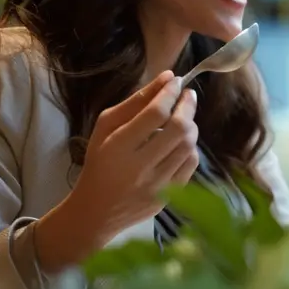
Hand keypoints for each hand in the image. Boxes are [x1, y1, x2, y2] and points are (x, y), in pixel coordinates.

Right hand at [35, 71, 198, 269]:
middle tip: (187, 95)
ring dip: (191, 125)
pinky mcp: (170, 196)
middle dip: (188, 106)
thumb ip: (135, 102)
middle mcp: (139, 167)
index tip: (175, 81)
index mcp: (117, 147)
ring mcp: (157, 184)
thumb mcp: (105, 128)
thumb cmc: (99, 162)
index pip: (154, 113)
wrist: (96, 210)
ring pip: (189, 145)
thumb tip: (166, 77)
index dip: (170, 93)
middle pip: (179, 128)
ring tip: (183, 118)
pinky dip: (190, 147)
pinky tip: (180, 142)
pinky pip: (191, 164)